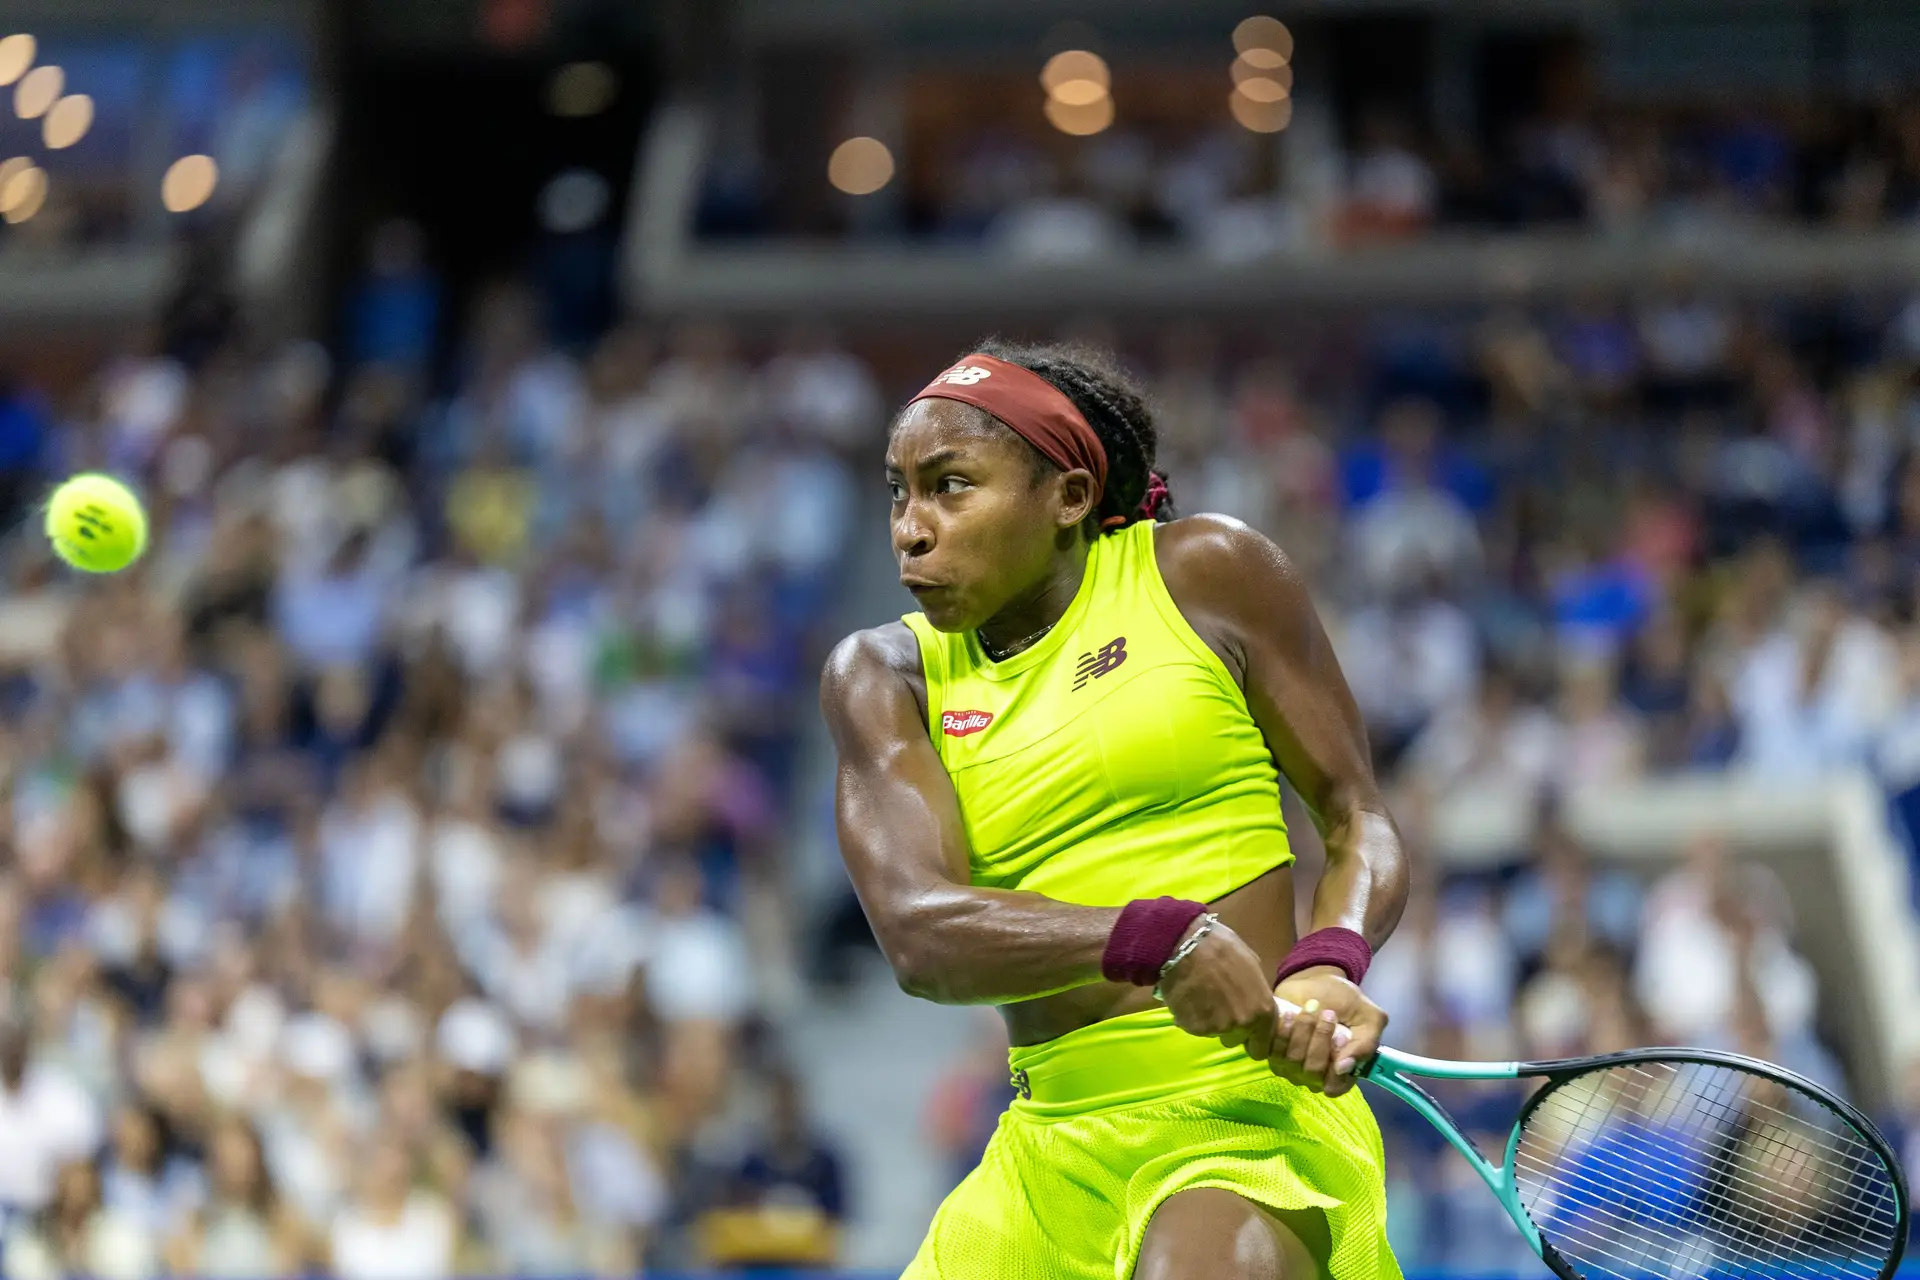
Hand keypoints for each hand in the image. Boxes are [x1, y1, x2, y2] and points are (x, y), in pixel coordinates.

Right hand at [1155, 918, 1278, 1059]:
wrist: (1184, 946)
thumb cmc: (1221, 947)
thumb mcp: (1251, 963)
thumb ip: (1256, 990)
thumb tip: (1254, 999)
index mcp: (1262, 1009)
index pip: (1262, 1043)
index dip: (1253, 1037)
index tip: (1244, 1030)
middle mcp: (1243, 1024)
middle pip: (1238, 1039)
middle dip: (1230, 1027)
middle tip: (1219, 1005)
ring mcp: (1218, 1028)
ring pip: (1216, 1032)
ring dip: (1210, 1021)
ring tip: (1201, 996)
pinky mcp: (1194, 1028)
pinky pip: (1196, 1027)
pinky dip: (1192, 1017)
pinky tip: (1189, 997)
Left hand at [1269, 965, 1385, 1097]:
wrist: (1316, 980)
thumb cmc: (1344, 1001)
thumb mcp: (1369, 1017)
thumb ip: (1366, 1044)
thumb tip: (1344, 1068)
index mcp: (1343, 1071)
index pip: (1335, 1087)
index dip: (1335, 1067)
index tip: (1340, 1037)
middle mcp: (1316, 1074)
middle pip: (1312, 1072)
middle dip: (1320, 1040)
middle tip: (1327, 1014)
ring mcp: (1293, 1065)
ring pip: (1292, 1062)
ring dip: (1302, 1032)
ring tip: (1310, 1008)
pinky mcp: (1273, 1051)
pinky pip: (1272, 1052)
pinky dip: (1282, 1032)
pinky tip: (1290, 1014)